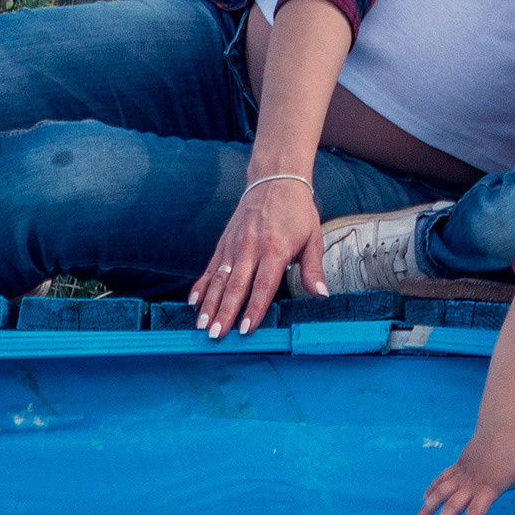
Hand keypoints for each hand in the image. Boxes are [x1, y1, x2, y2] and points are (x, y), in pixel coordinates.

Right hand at [188, 174, 323, 337]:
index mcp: (275, 248)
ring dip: (210, 304)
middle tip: (216, 335)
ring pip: (220, 279)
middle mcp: (251, 247)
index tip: (246, 329)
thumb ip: (312, 269)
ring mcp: (234, 245)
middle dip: (225, 312)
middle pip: (236, 285)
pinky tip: (193, 302)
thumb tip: (321, 294)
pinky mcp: (224, 242)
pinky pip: (211, 267)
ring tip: (202, 325)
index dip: (254, 308)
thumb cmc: (297, 212)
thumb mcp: (313, 238)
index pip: (264, 285)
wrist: (275, 179)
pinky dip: (202, 286)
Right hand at [416, 431, 514, 514]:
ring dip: (427, 509)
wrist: (499, 428)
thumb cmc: (514, 454)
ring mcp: (461, 475)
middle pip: (451, 507)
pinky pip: (441, 480)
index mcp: (487, 490)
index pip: (475, 513)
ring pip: (439, 493)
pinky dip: (431, 490)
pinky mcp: (457, 467)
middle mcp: (470, 484)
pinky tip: (424, 499)